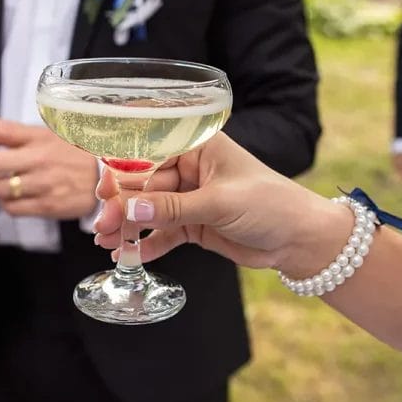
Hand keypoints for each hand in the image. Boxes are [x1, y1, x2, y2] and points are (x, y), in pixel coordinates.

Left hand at [0, 118, 99, 219]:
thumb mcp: (50, 135)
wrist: (108, 177)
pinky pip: (12, 207)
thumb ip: (20, 137)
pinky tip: (13, 197)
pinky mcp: (47, 205)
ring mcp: (43, 183)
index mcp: (38, 137)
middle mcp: (39, 159)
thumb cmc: (73, 154)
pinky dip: (6, 203)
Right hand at [92, 133, 348, 278]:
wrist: (299, 239)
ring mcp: (191, 198)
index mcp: (199, 146)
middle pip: (145, 185)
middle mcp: (191, 169)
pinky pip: (163, 233)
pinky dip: (146, 244)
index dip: (124, 168)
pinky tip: (127, 255)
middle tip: (102, 225)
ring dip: (128, 226)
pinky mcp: (194, 225)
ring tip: (106, 242)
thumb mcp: (219, 203)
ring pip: (150, 211)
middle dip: (122, 205)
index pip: (152, 151)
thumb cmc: (270, 204)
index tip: (103, 187)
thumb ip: (173, 208)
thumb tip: (129, 209)